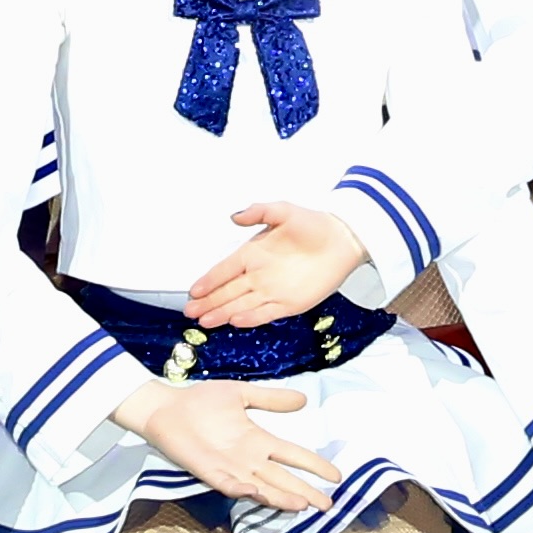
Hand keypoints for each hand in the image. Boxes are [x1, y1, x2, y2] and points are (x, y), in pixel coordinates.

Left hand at [119, 378, 338, 515]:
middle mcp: (247, 459)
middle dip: (305, 491)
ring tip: (301, 505)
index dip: (313, 466)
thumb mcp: (241, 395)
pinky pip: (228, 484)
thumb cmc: (201, 402)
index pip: (292, 455)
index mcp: (257, 441)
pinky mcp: (208, 471)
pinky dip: (241, 489)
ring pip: (261, 486)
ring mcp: (229, 467)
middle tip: (328, 506)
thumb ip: (270, 399)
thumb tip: (304, 399)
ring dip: (279, 496)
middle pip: (282, 478)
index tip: (335, 477)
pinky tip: (255, 491)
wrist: (166, 408)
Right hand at [181, 201, 363, 329]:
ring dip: (223, 313)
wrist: (343, 240)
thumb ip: (259, 211)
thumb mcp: (284, 211)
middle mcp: (260, 274)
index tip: (193, 289)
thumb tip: (236, 216)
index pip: (225, 270)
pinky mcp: (289, 303)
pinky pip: (265, 312)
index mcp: (254, 253)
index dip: (209, 280)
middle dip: (208, 302)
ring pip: (241, 304)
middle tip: (190, 311)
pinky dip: (250, 317)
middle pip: (228, 291)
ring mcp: (273, 290)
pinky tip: (235, 320)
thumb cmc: (314, 225)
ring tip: (204, 321)